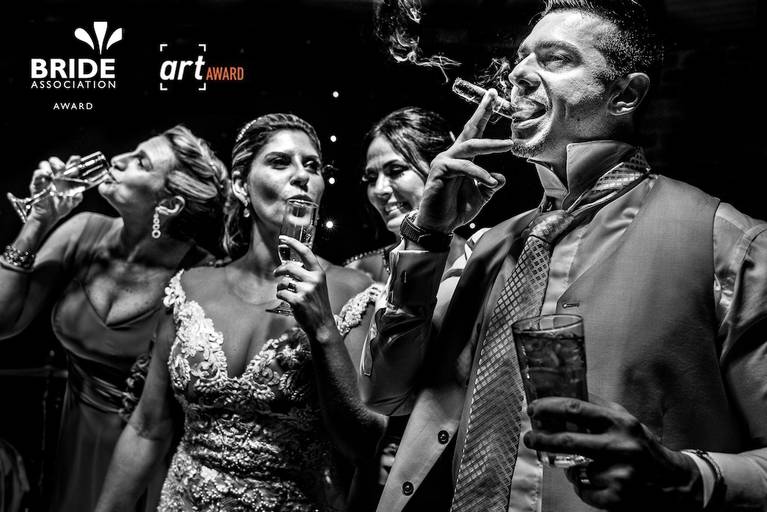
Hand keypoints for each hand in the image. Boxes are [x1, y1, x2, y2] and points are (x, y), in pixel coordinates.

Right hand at [27, 156, 83, 224]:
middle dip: (58, 162)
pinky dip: (41, 173)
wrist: (49, 217)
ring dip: (49, 166)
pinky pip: (36, 175)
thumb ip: (78, 196)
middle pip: (54, 161)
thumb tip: (80, 192)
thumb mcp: (73, 202)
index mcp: (64, 178)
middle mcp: (54, 176)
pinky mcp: (36, 184)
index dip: (72, 161)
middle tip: (63, 167)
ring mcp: (45, 179)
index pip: (68, 166)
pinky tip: (46, 175)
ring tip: (53, 173)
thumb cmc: (60, 207)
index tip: (76, 159)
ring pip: (44, 165)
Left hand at [273, 236, 337, 340]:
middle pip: (289, 267)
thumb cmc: (318, 305)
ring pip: (283, 282)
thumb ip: (307, 274)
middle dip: (279, 270)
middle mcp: (313, 279)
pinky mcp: (298, 301)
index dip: (293, 243)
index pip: (306, 252)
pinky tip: (287, 300)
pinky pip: (281, 293)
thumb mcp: (318, 286)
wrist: (322, 325)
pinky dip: (280, 296)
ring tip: (285, 293)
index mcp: (319, 273)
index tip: (282, 238)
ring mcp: (306, 290)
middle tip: (276, 274)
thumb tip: (288, 265)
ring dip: (280, 287)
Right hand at [416, 89, 512, 233]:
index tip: (493, 97)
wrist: (439, 225)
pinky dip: (480, 174)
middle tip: (494, 97)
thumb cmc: (456, 209)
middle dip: (482, 113)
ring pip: (470, 147)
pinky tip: (490, 181)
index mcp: (462, 158)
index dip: (483, 115)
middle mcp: (452, 155)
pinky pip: (465, 168)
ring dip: (491, 145)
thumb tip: (501, 177)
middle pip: (469, 130)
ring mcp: (445, 162)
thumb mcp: (481, 195)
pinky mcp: (441, 171)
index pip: (474, 133)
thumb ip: (490, 184)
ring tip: (508, 145)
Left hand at [524, 397, 702, 510]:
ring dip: (571, 468)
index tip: (533, 408)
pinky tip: (599, 482)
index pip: (576, 409)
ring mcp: (618, 473)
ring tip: (587, 466)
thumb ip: (597, 410)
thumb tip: (559, 398)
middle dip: (541, 439)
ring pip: (574, 470)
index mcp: (620, 422)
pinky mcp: (617, 497)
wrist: (673, 482)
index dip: (549, 407)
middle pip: (567, 441)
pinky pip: (583, 490)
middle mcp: (619, 446)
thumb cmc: (641, 446)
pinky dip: (583, 487)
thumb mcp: (624, 421)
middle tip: (529, 438)